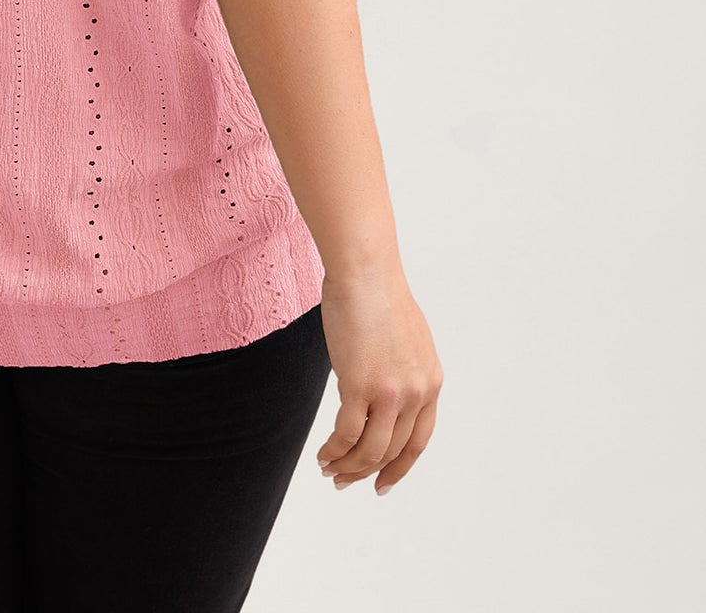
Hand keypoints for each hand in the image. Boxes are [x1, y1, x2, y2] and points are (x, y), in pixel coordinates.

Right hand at [315, 263, 442, 495]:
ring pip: (369, 449)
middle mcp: (417, 393)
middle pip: (392, 450)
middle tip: (345, 480)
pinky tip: (322, 454)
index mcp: (431, 383)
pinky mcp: (360, 386)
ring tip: (328, 469)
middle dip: (366, 471)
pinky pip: (346, 434)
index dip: (399, 467)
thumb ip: (400, 372)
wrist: (365, 272)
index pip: (418, 442)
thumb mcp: (405, 340)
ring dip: (347, 466)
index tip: (383, 482)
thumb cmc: (377, 294)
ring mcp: (390, 392)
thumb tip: (376, 394)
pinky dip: (333, 450)